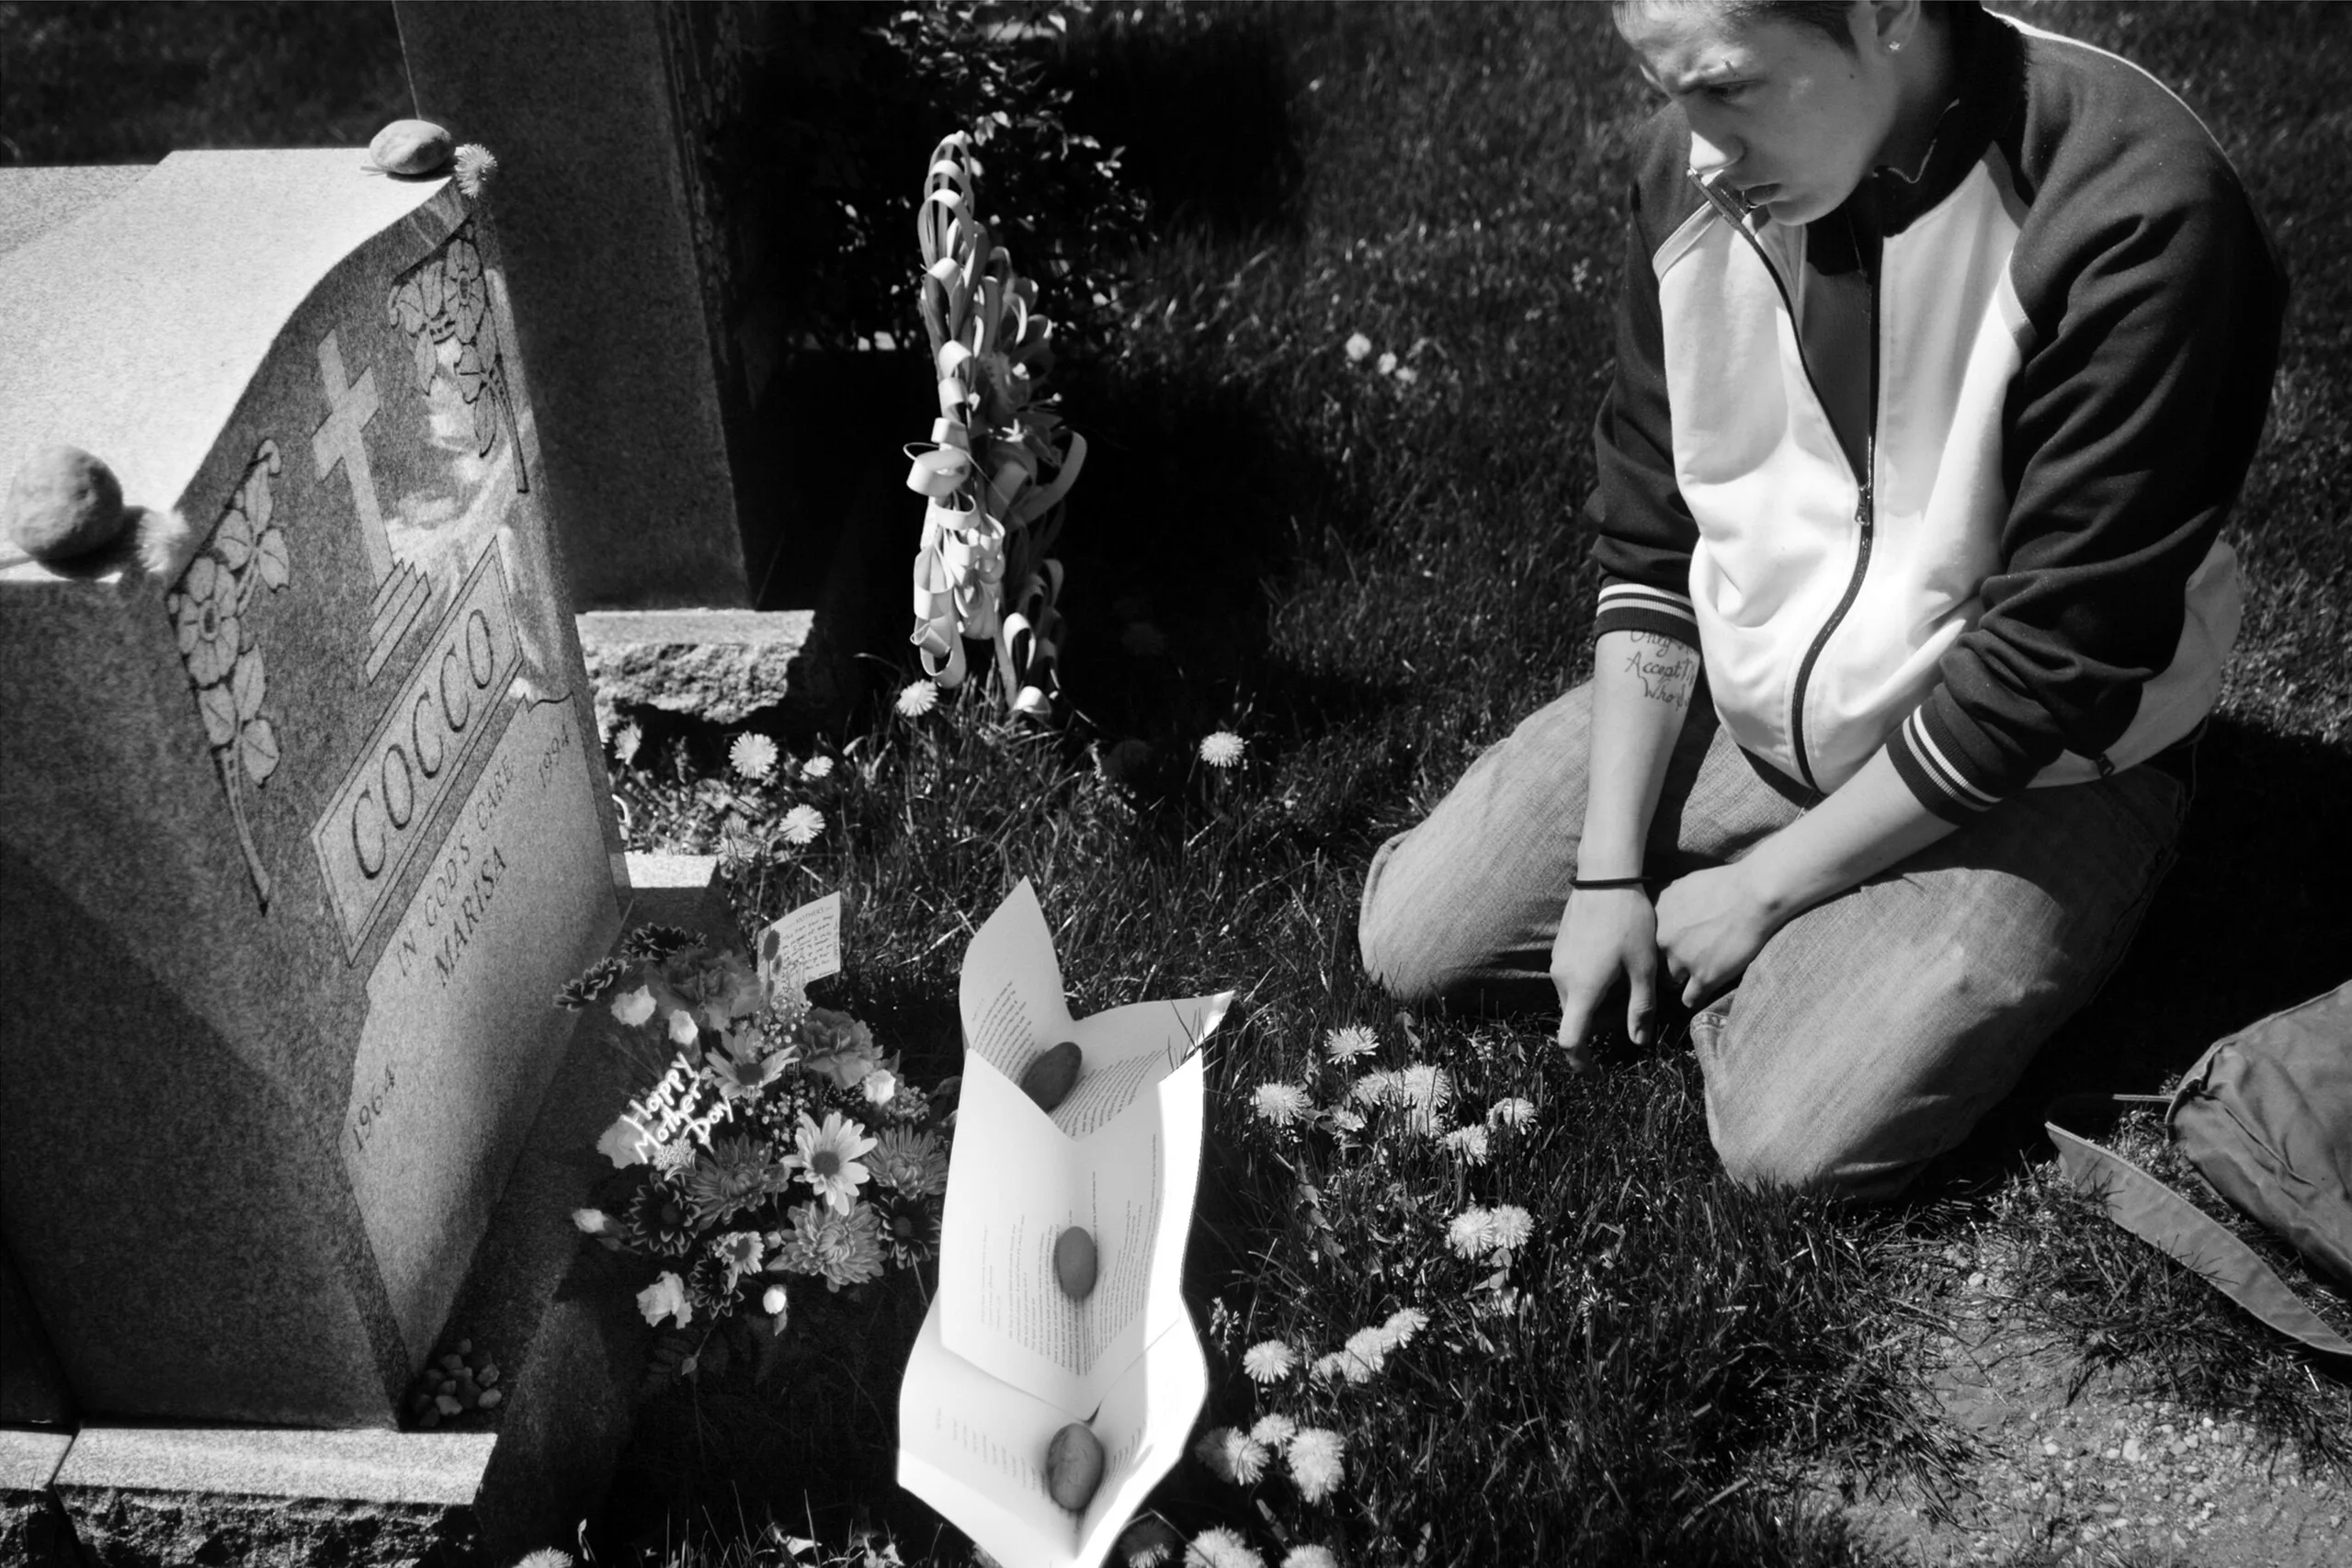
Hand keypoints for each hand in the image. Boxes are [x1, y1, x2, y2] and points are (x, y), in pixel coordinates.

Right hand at [1550, 886, 1660, 1068]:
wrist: (1605, 878)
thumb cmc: (1628, 922)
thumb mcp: (1644, 967)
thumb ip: (1640, 1008)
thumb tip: (1639, 1042)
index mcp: (1583, 990)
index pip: (1570, 1039)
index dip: (1579, 1061)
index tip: (1593, 1071)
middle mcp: (1562, 980)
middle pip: (1574, 1018)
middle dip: (1596, 1026)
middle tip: (1628, 1015)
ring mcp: (1558, 962)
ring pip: (1573, 996)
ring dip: (1593, 1002)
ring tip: (1624, 983)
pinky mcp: (1560, 948)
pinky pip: (1571, 977)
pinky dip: (1588, 983)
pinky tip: (1613, 963)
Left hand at [1653, 861, 1781, 1009]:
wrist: (1754, 895)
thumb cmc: (1723, 884)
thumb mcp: (1682, 885)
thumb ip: (1664, 902)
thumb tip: (1655, 908)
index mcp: (1655, 918)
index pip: (1643, 944)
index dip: (1655, 947)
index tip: (1666, 949)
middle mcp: (1662, 940)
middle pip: (1653, 964)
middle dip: (1666, 964)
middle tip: (1684, 962)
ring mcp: (1682, 960)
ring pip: (1670, 983)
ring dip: (1682, 980)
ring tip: (1697, 974)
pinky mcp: (1704, 977)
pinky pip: (1689, 1000)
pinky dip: (1697, 996)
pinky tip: (1705, 989)